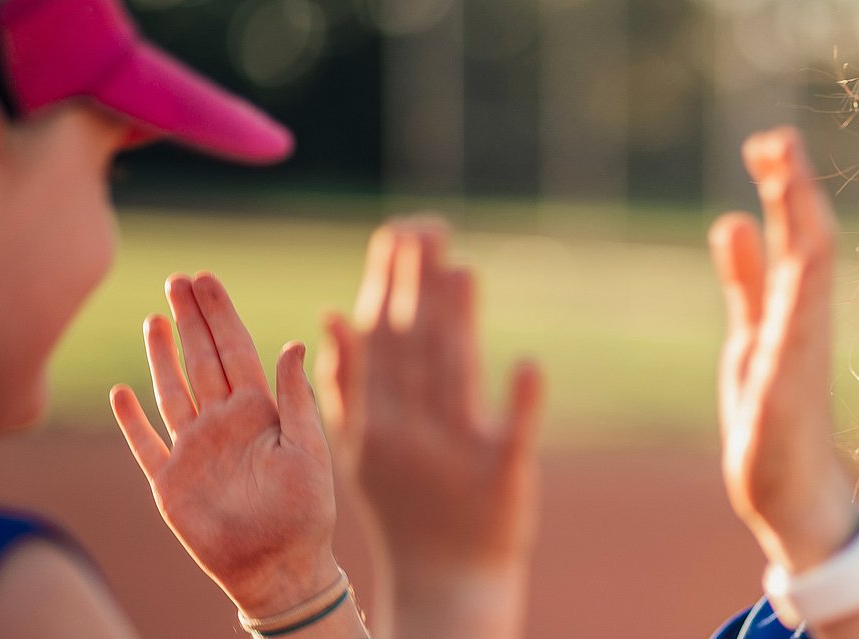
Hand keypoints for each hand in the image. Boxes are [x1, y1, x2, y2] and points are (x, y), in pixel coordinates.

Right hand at [110, 273, 340, 618]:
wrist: (280, 567)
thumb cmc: (305, 512)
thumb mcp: (310, 449)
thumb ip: (296, 398)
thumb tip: (294, 343)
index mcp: (260, 412)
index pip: (236, 351)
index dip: (220, 315)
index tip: (206, 279)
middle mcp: (224, 424)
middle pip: (201, 360)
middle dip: (191, 320)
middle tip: (178, 279)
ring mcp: (194, 450)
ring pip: (172, 392)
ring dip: (163, 356)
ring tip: (156, 318)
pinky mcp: (170, 482)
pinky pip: (146, 444)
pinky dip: (132, 421)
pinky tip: (122, 393)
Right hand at [317, 220, 542, 636]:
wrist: (444, 579)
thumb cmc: (405, 503)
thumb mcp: (360, 448)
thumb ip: (346, 384)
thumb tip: (331, 312)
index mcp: (376, 422)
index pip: (382, 341)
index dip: (389, 284)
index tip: (397, 231)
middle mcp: (411, 434)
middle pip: (415, 348)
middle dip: (418, 285)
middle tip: (427, 227)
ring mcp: (456, 456)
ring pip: (454, 379)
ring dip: (457, 323)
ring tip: (462, 269)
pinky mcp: (502, 479)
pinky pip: (513, 437)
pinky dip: (521, 401)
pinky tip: (527, 364)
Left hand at [710, 127, 858, 572]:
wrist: (792, 504)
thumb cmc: (774, 425)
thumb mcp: (751, 338)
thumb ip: (747, 282)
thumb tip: (733, 220)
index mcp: (792, 314)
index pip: (796, 239)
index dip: (785, 190)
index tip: (772, 141)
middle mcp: (802, 329)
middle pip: (804, 246)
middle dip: (792, 192)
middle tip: (777, 137)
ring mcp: (798, 360)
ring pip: (807, 280)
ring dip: (797, 226)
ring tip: (786, 176)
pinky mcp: (787, 394)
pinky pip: (798, 334)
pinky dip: (797, 293)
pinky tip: (796, 256)